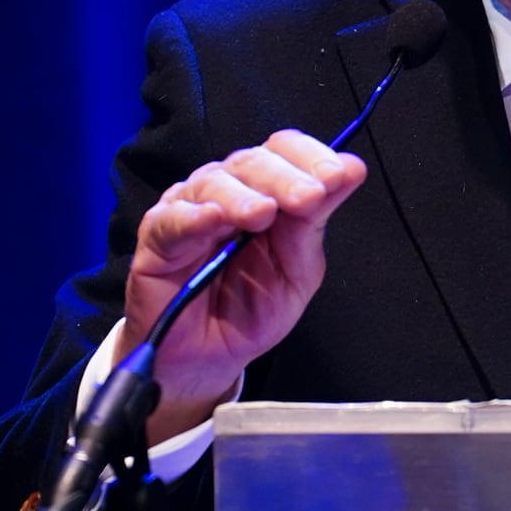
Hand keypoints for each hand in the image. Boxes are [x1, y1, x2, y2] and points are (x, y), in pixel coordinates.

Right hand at [123, 130, 366, 439]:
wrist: (209, 359)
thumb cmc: (251, 310)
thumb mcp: (297, 270)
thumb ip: (315, 221)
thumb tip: (353, 168)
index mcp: (265, 190)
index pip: (285, 151)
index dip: (312, 157)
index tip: (339, 176)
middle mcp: (227, 190)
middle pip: (252, 162)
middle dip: (285, 178)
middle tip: (308, 197)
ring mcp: (189, 210)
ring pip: (214, 183)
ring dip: (242, 196)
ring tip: (262, 214)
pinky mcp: (157, 238)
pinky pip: (172, 219)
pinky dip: (194, 217)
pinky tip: (214, 220)